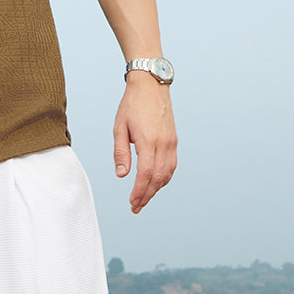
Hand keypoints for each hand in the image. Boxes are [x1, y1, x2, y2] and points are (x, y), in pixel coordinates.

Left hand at [114, 75, 177, 213]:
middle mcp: (164, 144)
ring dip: (156, 189)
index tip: (132, 203)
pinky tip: (155, 183)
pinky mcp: (174, 140)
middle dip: (147, 195)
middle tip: (135, 207)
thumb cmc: (131, 105)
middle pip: (158, 179)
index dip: (139, 192)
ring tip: (143, 198)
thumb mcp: (119, 128)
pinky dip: (164, 178)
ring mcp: (171, 142)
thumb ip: (121, 153)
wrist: (151, 85)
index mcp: (149, 141)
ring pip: (167, 174)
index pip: (145, 175)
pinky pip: (172, 165)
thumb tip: (121, 175)